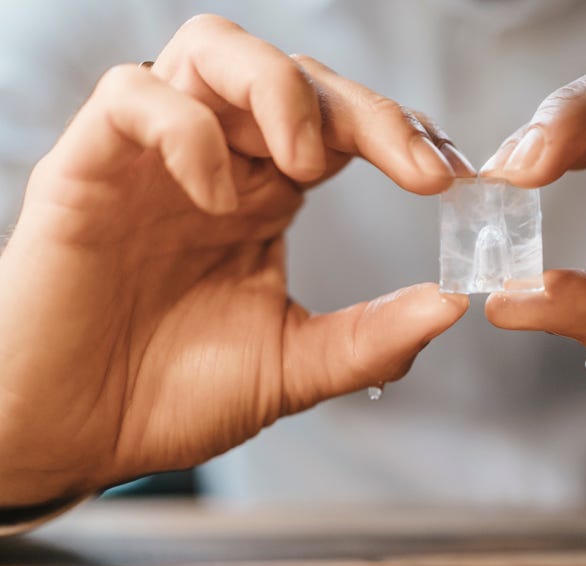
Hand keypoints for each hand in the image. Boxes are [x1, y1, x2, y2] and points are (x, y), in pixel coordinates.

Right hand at [0, 14, 471, 506]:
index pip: (344, 127)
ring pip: (213, 50)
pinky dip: (185, 130)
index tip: (456, 177)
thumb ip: (370, 339)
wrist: (73, 439)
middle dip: (368, 110)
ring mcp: (154, 162)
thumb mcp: (293, 368)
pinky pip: (132, 98)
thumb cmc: (170, 397)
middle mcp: (218, 165)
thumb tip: (452, 306)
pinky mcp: (88, 168)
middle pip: (295, 75)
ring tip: (309, 164)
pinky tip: (217, 198)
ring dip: (279, 90)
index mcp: (267, 199)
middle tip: (416, 167)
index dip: (404, 135)